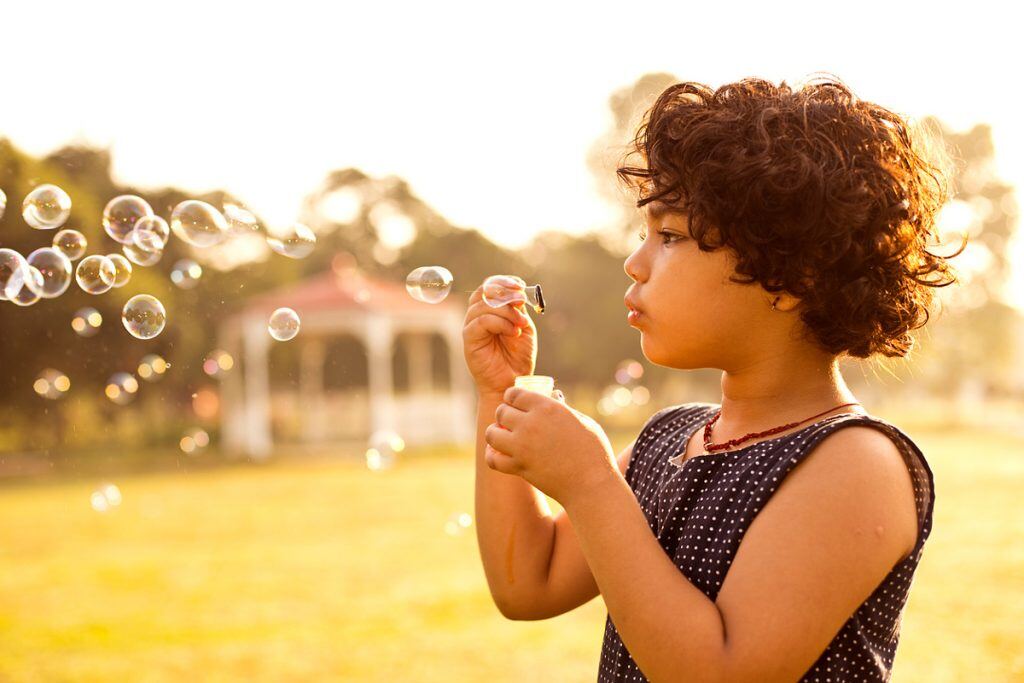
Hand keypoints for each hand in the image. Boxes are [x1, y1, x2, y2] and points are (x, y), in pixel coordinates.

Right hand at [462, 276, 536, 396]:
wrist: (512, 381)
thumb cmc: (518, 356)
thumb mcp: (524, 327)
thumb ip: (518, 309)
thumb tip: (517, 292)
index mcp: (489, 310)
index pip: (490, 286)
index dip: (504, 281)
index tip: (520, 285)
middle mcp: (477, 315)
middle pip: (484, 291)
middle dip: (505, 292)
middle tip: (521, 301)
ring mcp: (471, 326)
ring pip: (484, 305)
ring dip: (507, 311)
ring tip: (521, 324)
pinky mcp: (468, 338)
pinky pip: (482, 321)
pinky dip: (501, 323)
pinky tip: (514, 332)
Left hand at [483, 386, 618, 505]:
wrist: (591, 484)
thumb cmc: (593, 451)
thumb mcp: (582, 420)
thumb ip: (562, 408)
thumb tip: (553, 397)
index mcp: (546, 407)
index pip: (513, 394)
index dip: (512, 397)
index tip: (514, 402)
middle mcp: (530, 424)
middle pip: (500, 412)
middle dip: (504, 415)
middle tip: (509, 421)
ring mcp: (522, 446)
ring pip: (491, 434)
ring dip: (495, 433)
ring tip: (502, 437)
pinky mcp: (519, 467)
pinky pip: (493, 459)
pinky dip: (492, 456)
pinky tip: (499, 454)